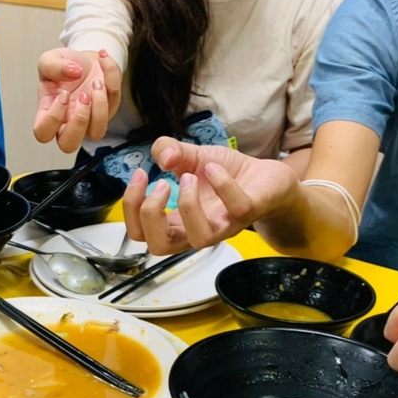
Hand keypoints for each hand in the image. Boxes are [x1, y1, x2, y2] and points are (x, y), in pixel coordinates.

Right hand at [34, 48, 120, 152]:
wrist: (83, 60)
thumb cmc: (63, 66)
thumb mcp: (49, 59)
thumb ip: (53, 65)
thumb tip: (74, 72)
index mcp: (48, 113)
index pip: (43, 133)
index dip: (53, 118)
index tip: (63, 94)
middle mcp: (67, 123)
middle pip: (69, 145)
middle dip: (79, 121)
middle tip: (83, 96)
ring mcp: (89, 121)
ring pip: (96, 133)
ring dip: (99, 108)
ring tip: (96, 83)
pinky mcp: (108, 110)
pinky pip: (114, 102)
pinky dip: (112, 78)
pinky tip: (103, 60)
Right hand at [122, 136, 298, 254]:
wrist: (266, 177)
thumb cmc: (226, 173)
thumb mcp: (191, 155)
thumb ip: (168, 150)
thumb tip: (162, 156)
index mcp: (177, 222)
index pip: (139, 234)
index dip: (131, 208)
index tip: (141, 174)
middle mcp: (196, 231)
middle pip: (159, 247)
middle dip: (150, 213)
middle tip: (161, 184)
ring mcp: (224, 225)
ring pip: (199, 239)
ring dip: (187, 204)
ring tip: (190, 176)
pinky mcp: (249, 212)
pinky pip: (236, 207)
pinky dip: (222, 183)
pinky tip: (215, 167)